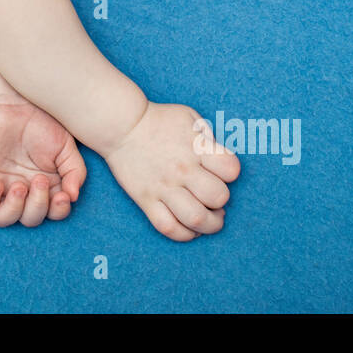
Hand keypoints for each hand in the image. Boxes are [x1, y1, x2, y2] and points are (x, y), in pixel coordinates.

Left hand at [0, 96, 86, 227]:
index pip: (52, 214)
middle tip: (38, 180)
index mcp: (44, 187)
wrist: (13, 100)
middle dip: (37, 206)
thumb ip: (75, 172)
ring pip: (1, 219)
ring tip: (20, 186)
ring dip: (13, 209)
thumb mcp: (66, 146)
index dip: (58, 211)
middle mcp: (22, 191)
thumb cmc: (42, 121)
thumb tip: (73, 197)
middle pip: (29, 219)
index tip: (62, 194)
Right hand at [103, 102, 239, 240]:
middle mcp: (182, 170)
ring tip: (208, 221)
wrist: (122, 126)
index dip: (231, 173)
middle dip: (221, 202)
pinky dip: (183, 234)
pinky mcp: (146, 200)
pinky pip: (168, 227)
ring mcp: (163, 187)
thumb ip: (209, 139)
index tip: (222, 173)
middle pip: (217, 197)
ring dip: (209, 225)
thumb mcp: (191, 118)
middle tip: (215, 201)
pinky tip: (188, 228)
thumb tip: (220, 163)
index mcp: (197, 148)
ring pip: (195, 218)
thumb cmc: (159, 120)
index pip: (231, 169)